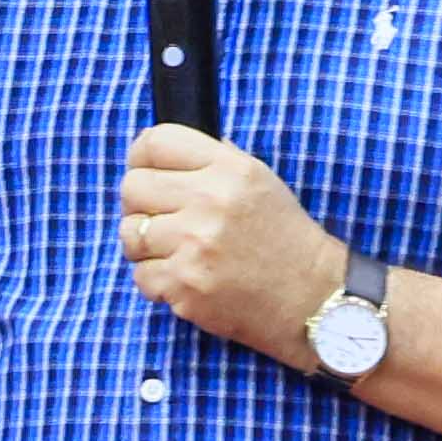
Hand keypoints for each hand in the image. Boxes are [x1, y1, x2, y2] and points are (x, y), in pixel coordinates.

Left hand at [118, 123, 344, 356]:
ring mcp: (194, 244)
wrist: (310, 298)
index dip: (142, 157)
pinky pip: (140, 276)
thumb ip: (214, 160)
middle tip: (161, 220)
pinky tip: (185, 279)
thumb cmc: (283, 240)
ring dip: (145, 246)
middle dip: (140, 205)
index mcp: (229, 169)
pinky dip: (157, 282)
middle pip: (132, 186)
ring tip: (174, 252)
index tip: (146, 172)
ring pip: (130, 233)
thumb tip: (160, 148)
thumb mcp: (260, 181)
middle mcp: (210, 201)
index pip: (156, 142)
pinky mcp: (184, 284)